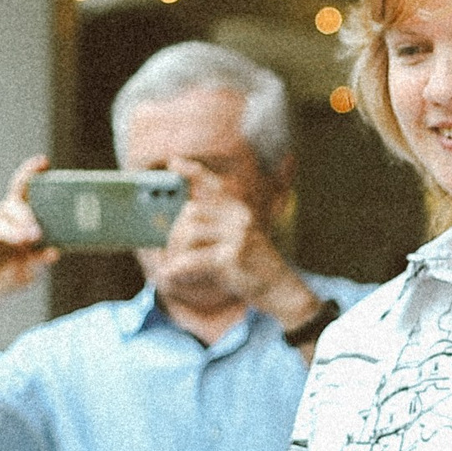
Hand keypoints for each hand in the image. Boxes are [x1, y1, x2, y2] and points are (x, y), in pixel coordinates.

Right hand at [0, 155, 56, 298]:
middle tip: (48, 216)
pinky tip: (21, 239)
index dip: (34, 173)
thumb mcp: (29, 271)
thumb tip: (55, 252)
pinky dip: (10, 233)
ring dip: (24, 220)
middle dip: (35, 199)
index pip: (29, 190)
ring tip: (34, 235)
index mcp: (24, 218)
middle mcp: (9, 215)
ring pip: (11, 210)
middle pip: (20, 195)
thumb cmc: (7, 275)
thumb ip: (40, 261)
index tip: (44, 161)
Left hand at [151, 164, 308, 317]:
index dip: (193, 171)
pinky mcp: (231, 258)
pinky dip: (178, 268)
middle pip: (192, 212)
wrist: (281, 289)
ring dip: (175, 251)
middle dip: (175, 233)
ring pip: (189, 233)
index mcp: (240, 210)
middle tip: (170, 252)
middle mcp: (240, 218)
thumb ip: (217, 226)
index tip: (173, 161)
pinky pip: (193, 259)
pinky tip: (170, 275)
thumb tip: (183, 221)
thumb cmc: (254, 266)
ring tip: (174, 267)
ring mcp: (237, 236)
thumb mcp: (240, 238)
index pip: (215, 185)